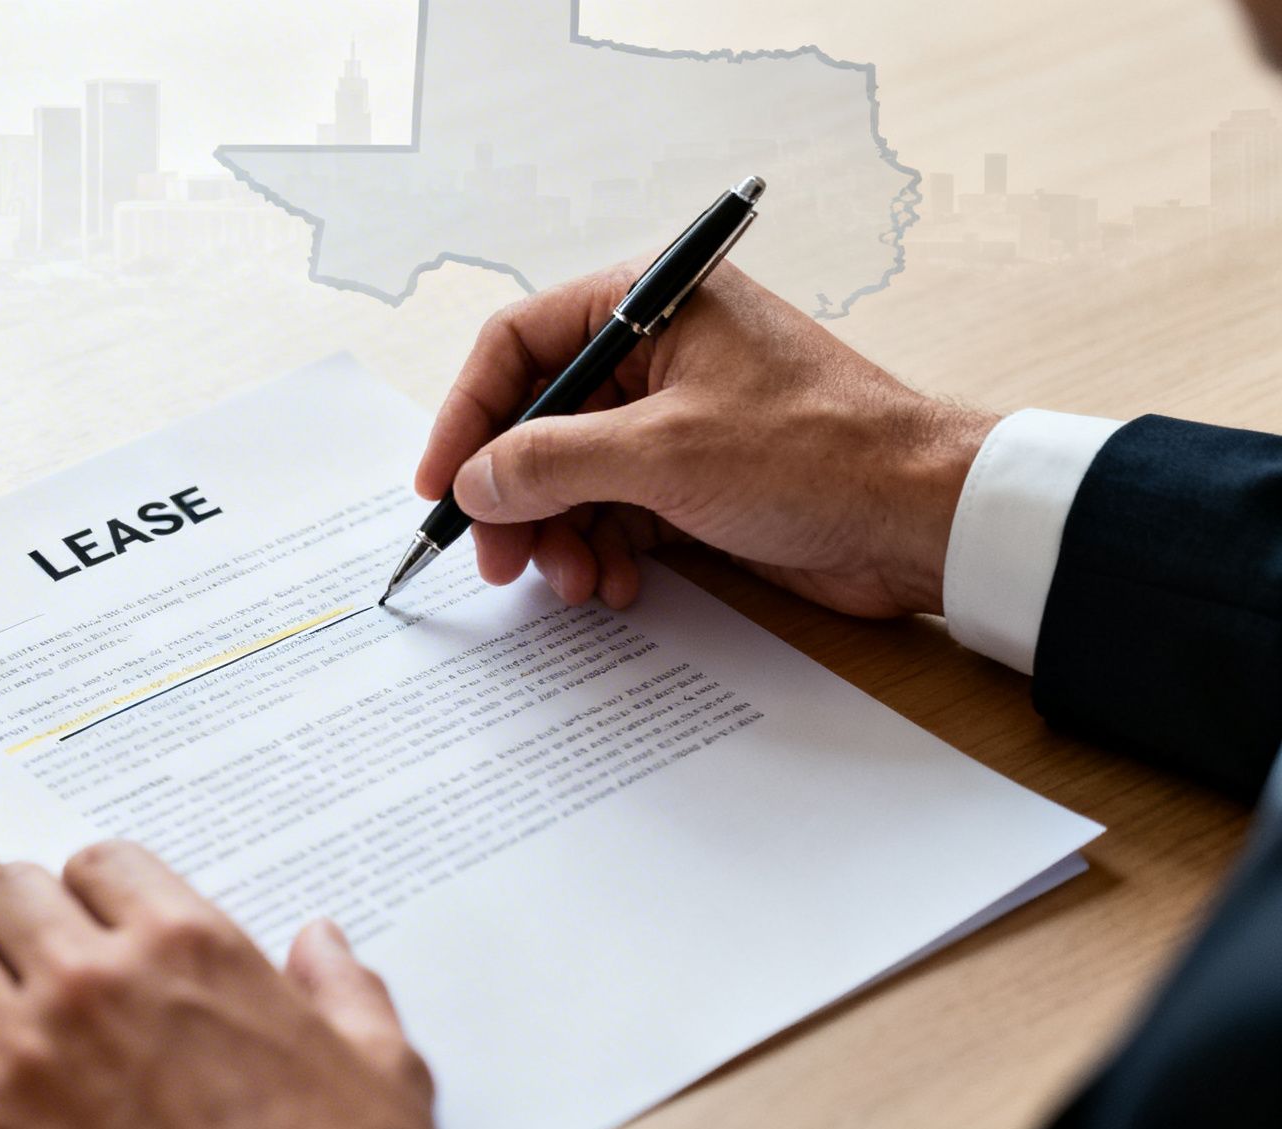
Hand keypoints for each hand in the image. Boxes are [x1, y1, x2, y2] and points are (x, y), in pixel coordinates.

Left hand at [0, 841, 436, 1128]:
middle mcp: (92, 982)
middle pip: (4, 890)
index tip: (107, 927)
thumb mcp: (383, 1078)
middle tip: (44, 967)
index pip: (101, 861)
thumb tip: (323, 942)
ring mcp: (20, 1057)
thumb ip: (347, 994)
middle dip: (23, 923)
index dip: (102, 894)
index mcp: (190, 948)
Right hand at [415, 262, 997, 617]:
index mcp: (652, 305)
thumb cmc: (815, 452)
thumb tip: (473, 481)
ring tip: (572, 582)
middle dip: (514, 496)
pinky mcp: (697, 481)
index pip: (519, 344)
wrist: (923, 518)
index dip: (468, 415)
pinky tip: (614, 586)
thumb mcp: (661, 453)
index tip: (441, 485)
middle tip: (497, 561)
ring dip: (559, 535)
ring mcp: (677, 420)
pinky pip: (617, 513)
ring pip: (574, 477)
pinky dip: (603, 552)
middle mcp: (658, 354)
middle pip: (540, 420)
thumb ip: (549, 463)